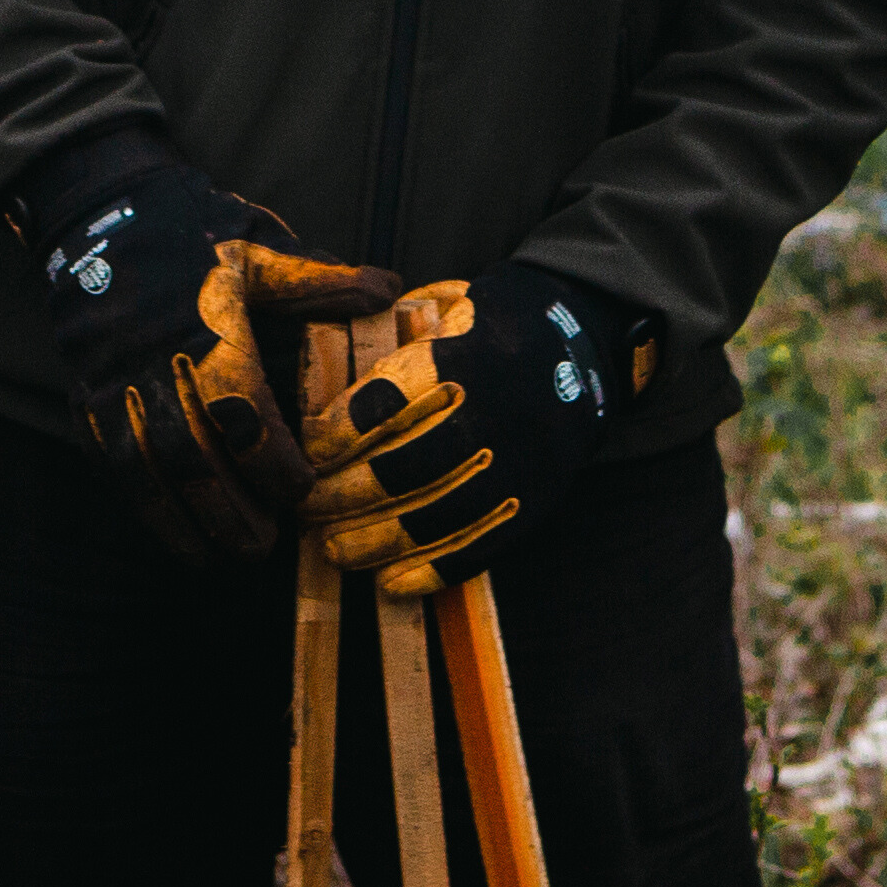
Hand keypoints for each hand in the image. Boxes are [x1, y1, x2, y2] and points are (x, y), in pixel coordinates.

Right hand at [35, 160, 397, 563]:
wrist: (100, 214)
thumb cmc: (191, 234)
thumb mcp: (258, 249)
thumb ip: (320, 282)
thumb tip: (390, 289)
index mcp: (210, 325)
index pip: (241, 407)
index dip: (271, 459)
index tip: (301, 493)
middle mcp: (157, 360)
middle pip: (192, 452)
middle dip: (228, 508)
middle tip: (264, 548)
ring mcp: (114, 381)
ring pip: (147, 467)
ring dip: (183, 519)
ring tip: (220, 556)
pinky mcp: (85, 396)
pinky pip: (110, 464)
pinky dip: (142, 505)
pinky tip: (172, 533)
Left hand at [300, 263, 653, 598]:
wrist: (579, 348)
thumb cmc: (490, 327)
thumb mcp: (444, 305)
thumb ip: (389, 335)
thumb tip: (319, 375)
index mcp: (466, 354)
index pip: (393, 398)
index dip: (343, 429)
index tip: (309, 447)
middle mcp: (495, 411)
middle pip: (408, 465)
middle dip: (346, 493)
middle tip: (306, 507)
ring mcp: (519, 463)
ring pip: (439, 515)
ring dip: (377, 539)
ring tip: (334, 549)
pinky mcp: (536, 500)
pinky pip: (482, 546)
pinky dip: (433, 570)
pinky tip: (391, 582)